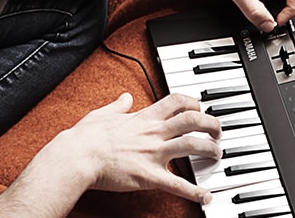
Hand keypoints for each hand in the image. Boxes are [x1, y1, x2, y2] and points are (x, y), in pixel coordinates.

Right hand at [65, 93, 221, 203]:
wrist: (77, 157)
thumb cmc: (85, 138)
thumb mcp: (102, 114)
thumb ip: (118, 106)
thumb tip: (124, 98)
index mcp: (144, 118)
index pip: (177, 101)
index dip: (194, 102)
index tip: (201, 108)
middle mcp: (154, 133)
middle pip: (193, 120)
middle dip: (211, 124)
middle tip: (218, 132)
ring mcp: (154, 153)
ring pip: (192, 145)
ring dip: (210, 150)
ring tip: (217, 155)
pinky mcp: (149, 176)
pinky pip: (177, 184)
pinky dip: (195, 191)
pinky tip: (207, 196)